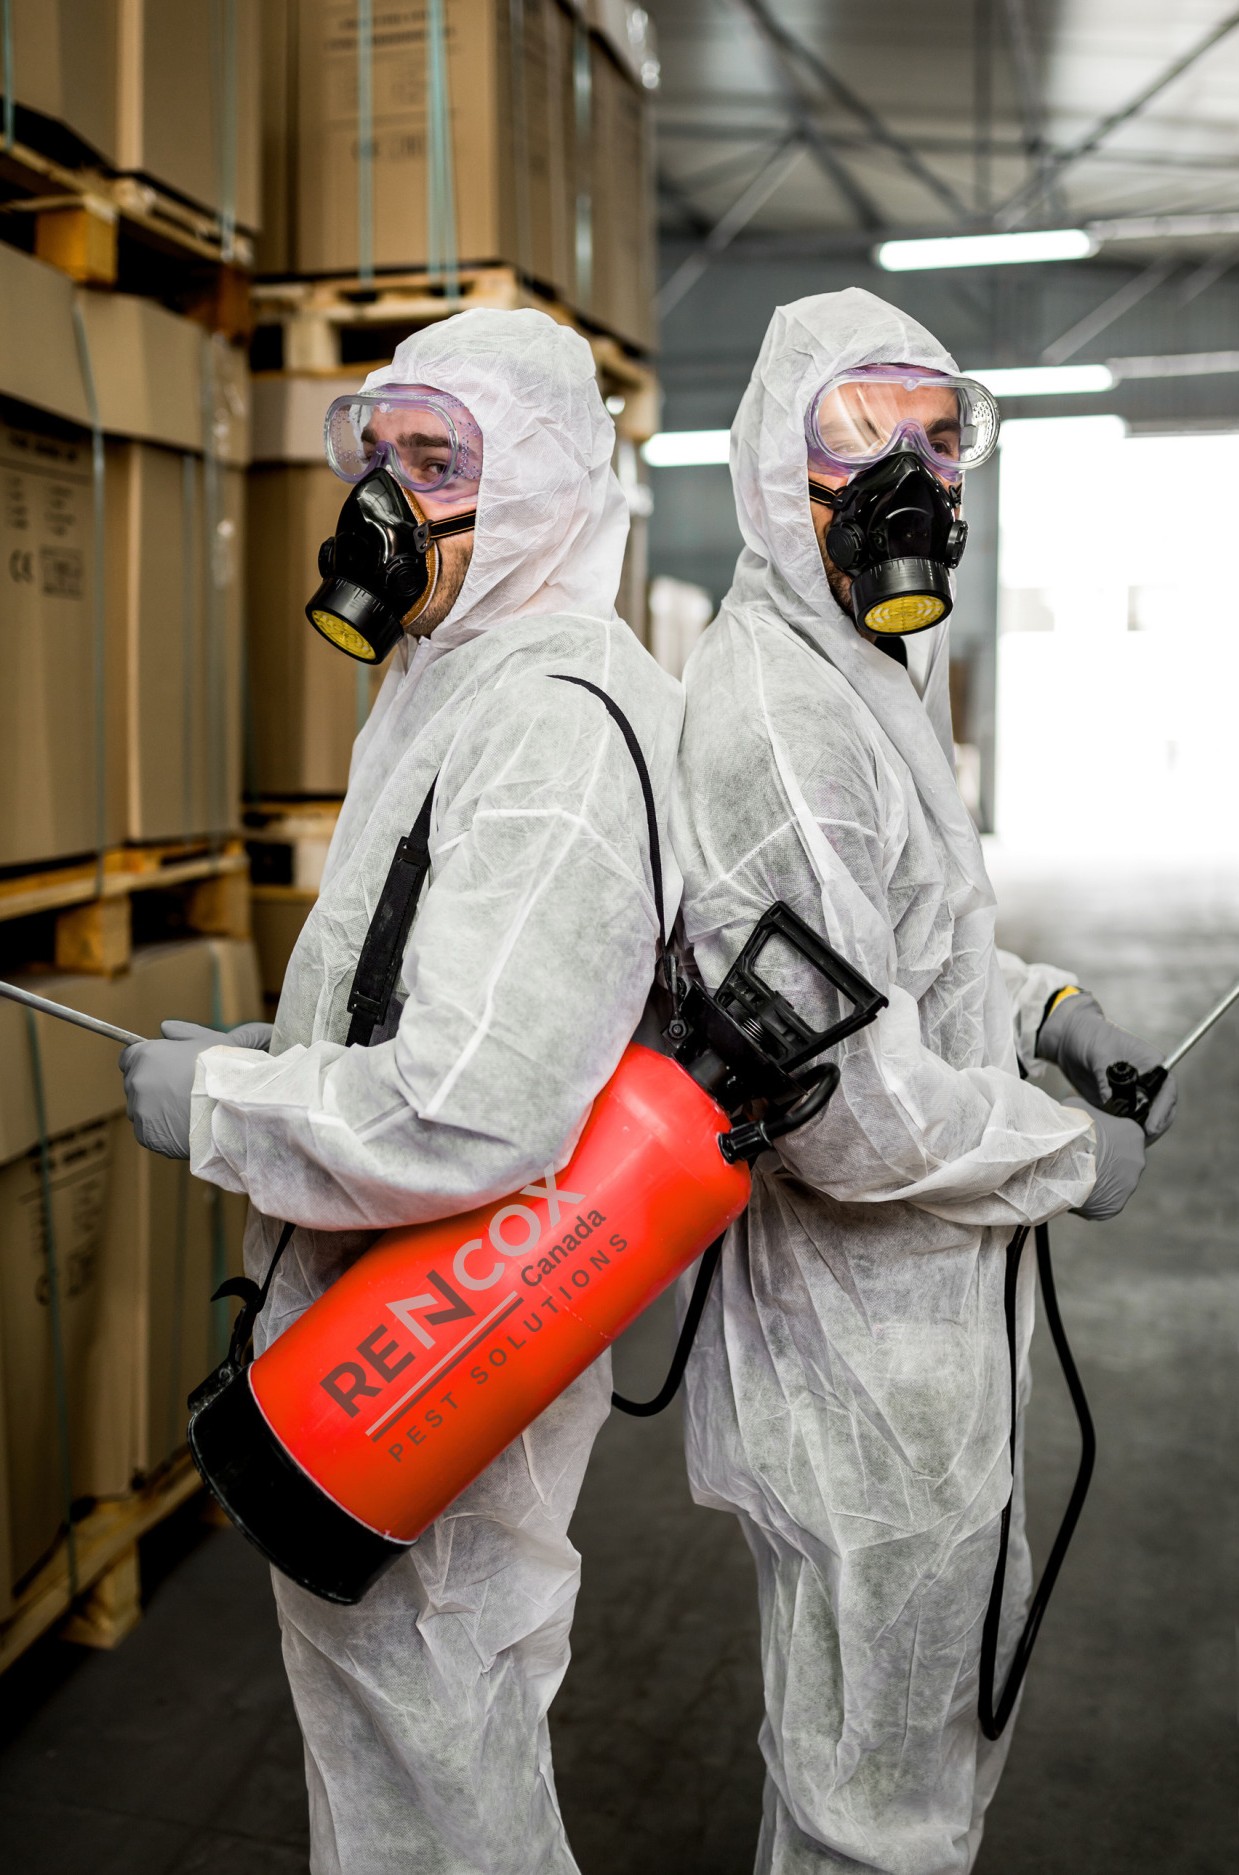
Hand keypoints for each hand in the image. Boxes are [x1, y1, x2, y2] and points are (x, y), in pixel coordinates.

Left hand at [120, 1019, 272, 1158]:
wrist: (233, 1111)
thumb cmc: (225, 1072)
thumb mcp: (210, 1041)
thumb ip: (184, 1031)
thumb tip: (165, 1027)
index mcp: (147, 1055)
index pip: (129, 1057)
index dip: (148, 1062)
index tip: (165, 1069)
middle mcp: (136, 1081)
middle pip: (135, 1083)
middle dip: (152, 1085)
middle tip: (181, 1090)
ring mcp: (138, 1109)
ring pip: (141, 1108)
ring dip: (156, 1108)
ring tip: (186, 1110)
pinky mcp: (145, 1134)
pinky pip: (148, 1130)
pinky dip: (161, 1130)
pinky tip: (183, 1125)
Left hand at [1037, 990, 1176, 1141]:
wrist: (1069, 1041)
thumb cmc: (1089, 1037)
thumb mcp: (1099, 1052)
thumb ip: (1107, 1077)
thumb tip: (1112, 1103)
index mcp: (1152, 1064)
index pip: (1167, 1090)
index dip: (1163, 1110)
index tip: (1151, 1127)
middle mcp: (1148, 1081)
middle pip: (1161, 1109)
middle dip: (1153, 1127)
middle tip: (1138, 1141)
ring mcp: (1135, 1094)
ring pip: (1146, 1119)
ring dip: (1139, 1132)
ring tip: (1125, 1144)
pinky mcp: (1119, 1104)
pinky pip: (1127, 1122)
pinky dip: (1123, 1132)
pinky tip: (1113, 1140)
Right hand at [1065, 1096, 1145, 1220]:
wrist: (1062, 1158)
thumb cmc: (1072, 1128)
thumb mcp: (1077, 1107)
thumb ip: (1087, 1113)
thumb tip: (1080, 1116)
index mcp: (1133, 1134)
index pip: (1124, 1135)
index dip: (1105, 1137)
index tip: (1089, 1140)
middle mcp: (1137, 1161)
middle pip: (1120, 1162)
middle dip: (1104, 1161)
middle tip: (1079, 1159)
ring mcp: (1127, 1186)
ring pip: (1111, 1183)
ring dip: (1096, 1181)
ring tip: (1071, 1177)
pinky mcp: (1114, 1206)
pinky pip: (1101, 1202)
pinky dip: (1089, 1198)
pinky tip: (1072, 1190)